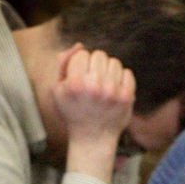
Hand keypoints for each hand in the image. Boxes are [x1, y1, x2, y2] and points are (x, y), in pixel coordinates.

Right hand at [52, 45, 135, 178]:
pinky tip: (113, 88)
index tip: (79, 76)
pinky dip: (121, 78)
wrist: (93, 138)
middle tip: (92, 79)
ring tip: (103, 83)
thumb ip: (64, 64)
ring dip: (108, 69)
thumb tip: (79, 45)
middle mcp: (94, 86)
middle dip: (95, 64)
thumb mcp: (57, 90)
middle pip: (99, 55)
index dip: (80, 63)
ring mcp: (113, 91)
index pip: (82, 54)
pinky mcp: (127, 97)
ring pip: (114, 62)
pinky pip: (127, 73)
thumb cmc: (73, 112)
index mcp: (74, 84)